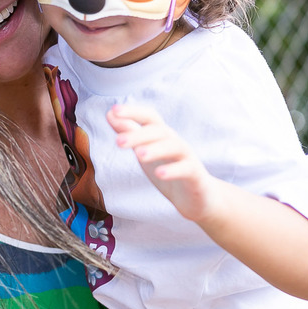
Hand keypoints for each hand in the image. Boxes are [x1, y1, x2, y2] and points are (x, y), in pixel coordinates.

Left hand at [106, 103, 217, 222]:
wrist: (197, 198)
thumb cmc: (169, 170)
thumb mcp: (145, 151)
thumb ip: (130, 133)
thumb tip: (110, 113)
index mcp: (161, 137)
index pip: (149, 117)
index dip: (133, 112)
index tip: (114, 110)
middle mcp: (175, 142)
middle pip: (159, 131)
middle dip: (138, 135)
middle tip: (118, 142)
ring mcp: (187, 158)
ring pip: (174, 146)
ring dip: (156, 149)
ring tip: (139, 155)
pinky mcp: (196, 176)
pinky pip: (186, 169)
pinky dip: (173, 170)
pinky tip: (159, 174)